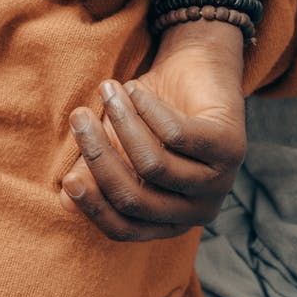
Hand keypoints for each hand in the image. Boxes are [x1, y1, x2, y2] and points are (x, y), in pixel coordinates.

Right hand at [59, 21, 246, 241]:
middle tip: (78, 116)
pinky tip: (135, 88)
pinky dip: (148, 108)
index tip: (67, 178)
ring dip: (122, 121)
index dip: (93, 205)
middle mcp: (197, 210)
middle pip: (135, 198)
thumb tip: (65, 200)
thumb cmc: (148, 113)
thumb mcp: (113, 143)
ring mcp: (219, 182)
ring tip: (108, 89)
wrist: (193, 69)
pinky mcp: (232, 149)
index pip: (123, 227)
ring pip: (153, 165)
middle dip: (98, 157)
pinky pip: (176, 135)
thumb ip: (91, 172)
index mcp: (168, 220)